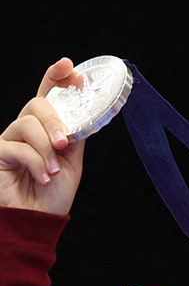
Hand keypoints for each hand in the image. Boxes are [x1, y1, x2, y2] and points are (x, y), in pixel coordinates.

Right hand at [0, 58, 86, 215]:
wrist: (39, 219)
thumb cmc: (53, 192)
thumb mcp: (72, 160)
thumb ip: (74, 134)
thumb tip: (83, 114)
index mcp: (46, 126)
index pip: (48, 94)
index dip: (56, 76)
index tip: (68, 67)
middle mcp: (25, 129)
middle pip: (36, 104)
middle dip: (55, 120)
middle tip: (64, 142)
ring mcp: (9, 139)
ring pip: (27, 123)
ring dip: (47, 147)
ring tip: (53, 169)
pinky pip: (17, 147)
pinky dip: (35, 162)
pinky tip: (42, 176)